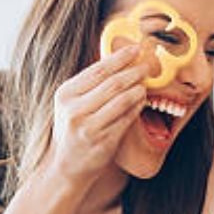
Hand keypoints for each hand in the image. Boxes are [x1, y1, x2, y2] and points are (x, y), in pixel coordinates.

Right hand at [46, 44, 147, 184]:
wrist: (66, 165)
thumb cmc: (73, 129)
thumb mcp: (71, 103)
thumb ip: (90, 83)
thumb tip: (119, 59)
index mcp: (65, 94)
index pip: (98, 69)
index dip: (120, 57)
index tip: (136, 48)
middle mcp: (75, 110)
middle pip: (113, 83)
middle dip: (134, 71)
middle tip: (148, 65)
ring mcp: (89, 128)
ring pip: (122, 100)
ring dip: (138, 89)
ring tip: (145, 83)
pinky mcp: (103, 141)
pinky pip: (127, 119)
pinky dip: (137, 107)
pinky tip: (142, 101)